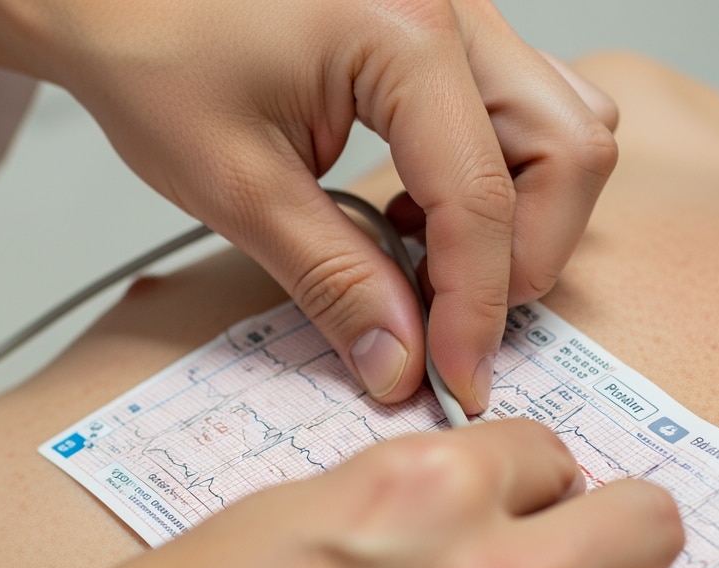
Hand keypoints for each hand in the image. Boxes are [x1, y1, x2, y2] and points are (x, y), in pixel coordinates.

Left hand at [0, 0, 617, 413]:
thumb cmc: (151, 51)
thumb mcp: (237, 184)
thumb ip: (333, 277)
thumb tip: (399, 361)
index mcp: (404, 33)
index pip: (483, 197)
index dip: (474, 309)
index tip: (454, 381)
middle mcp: (452, 7)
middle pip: (567, 149)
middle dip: (524, 255)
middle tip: (450, 326)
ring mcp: (454, 9)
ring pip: (560, 121)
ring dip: (519, 212)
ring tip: (426, 261)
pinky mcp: (437, 27)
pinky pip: (517, 104)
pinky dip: (492, 173)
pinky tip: (414, 207)